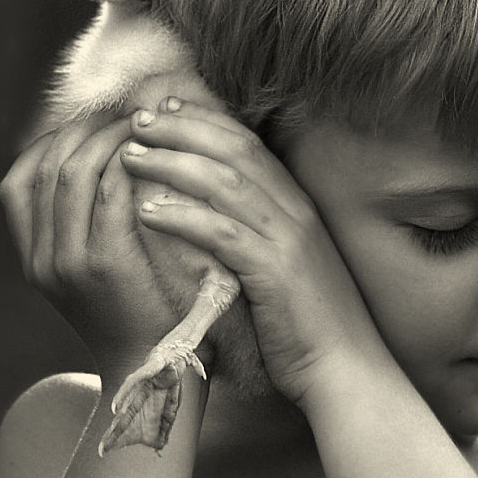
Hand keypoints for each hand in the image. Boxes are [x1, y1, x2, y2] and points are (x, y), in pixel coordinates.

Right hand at [0, 115, 183, 382]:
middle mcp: (41, 257)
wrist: (154, 366)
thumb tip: (103, 161)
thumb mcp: (92, 270)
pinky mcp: (106, 264)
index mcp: (33, 257)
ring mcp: (67, 262)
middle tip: (126, 112)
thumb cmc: (137, 309)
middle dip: (87, 129)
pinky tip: (153, 152)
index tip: (93, 122)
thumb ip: (84, 224)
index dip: (53, 141)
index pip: (20, 179)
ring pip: (76, 172)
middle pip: (48, 167)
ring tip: (144, 123)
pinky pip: (111, 194)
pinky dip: (129, 164)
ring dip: (111, 137)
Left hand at [121, 98, 382, 406]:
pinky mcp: (276, 272)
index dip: (205, 121)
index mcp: (297, 205)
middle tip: (137, 121)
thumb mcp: (287, 262)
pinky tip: (149, 211)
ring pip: (226, 183)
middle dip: (183, 129)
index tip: (166, 110)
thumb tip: (215, 208)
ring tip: (131, 157)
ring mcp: (289, 239)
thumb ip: (260, 229)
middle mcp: (296, 211)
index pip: (249, 144)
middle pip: (235, 151)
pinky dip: (184, 216)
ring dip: (174, 164)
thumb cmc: (308, 320)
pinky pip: (223, 233)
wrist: (346, 367)